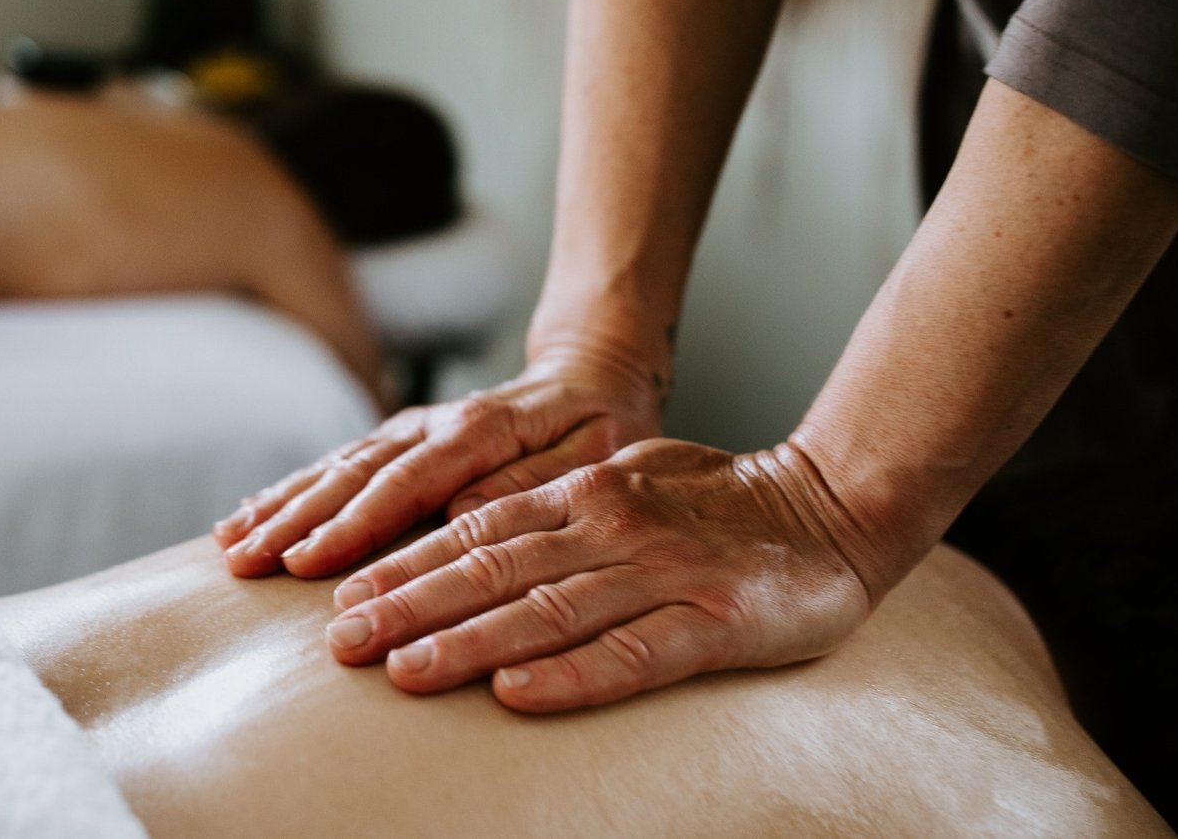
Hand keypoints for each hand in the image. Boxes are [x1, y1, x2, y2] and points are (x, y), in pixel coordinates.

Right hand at [212, 347, 663, 578]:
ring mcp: (410, 429)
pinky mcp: (398, 440)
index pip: (407, 483)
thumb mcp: (596, 452)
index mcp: (480, 430)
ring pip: (334, 467)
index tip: (308, 560)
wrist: (591, 374)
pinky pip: (335, 465)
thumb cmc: (602, 424)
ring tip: (231, 544)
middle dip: (295, 520)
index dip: (354, 524)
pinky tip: (248, 516)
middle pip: (354, 475)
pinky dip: (288, 491)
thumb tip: (466, 509)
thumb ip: (534, 479)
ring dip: (279, 506)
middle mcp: (433, 424)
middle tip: (245, 562)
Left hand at [320, 438, 882, 711]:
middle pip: (492, 568)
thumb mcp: (622, 481)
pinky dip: (571, 677)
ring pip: (547, 610)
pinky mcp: (716, 624)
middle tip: (341, 643)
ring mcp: (662, 575)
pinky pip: (633, 655)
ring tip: (403, 672)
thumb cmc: (718, 502)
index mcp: (584, 493)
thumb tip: (463, 528)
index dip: (404, 564)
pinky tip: (517, 696)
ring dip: (467, 641)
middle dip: (409, 606)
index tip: (340, 597)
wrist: (837, 505)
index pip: (475, 530)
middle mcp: (611, 526)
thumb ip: (550, 506)